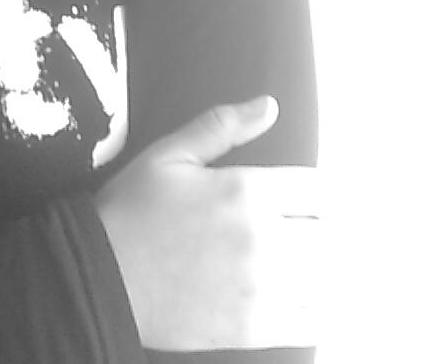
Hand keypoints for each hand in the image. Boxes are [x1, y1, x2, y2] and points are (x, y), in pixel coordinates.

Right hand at [96, 95, 319, 351]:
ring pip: (328, 278)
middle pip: (333, 235)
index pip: (321, 190)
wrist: (100, 275)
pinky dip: (318, 307)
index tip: (314, 199)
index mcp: (244, 191)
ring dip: (326, 267)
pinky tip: (302, 296)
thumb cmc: (131, 210)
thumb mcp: (169, 154)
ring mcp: (260, 288)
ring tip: (310, 261)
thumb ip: (222, 126)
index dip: (324, 193)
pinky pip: (313, 320)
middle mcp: (261, 239)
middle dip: (328, 228)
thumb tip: (268, 105)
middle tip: (314, 229)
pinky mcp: (253, 328)